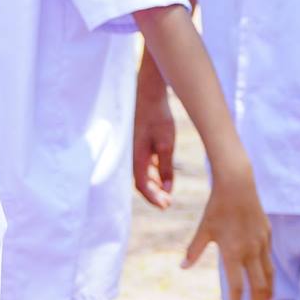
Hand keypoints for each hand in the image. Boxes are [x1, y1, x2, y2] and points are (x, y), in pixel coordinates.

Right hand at [132, 87, 177, 209]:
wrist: (148, 93)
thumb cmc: (157, 117)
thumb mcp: (166, 144)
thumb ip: (166, 167)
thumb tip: (168, 189)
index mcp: (135, 158)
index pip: (142, 186)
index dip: (154, 198)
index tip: (167, 206)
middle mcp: (130, 156)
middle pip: (141, 182)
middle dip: (155, 194)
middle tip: (168, 202)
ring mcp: (132, 150)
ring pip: (142, 174)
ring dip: (154, 184)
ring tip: (167, 192)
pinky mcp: (136, 144)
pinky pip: (142, 164)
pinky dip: (152, 172)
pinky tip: (162, 176)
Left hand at [182, 160, 272, 299]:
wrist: (237, 185)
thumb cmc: (216, 207)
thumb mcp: (204, 229)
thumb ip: (194, 250)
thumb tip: (182, 267)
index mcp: (233, 252)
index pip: (236, 286)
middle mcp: (250, 250)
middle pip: (258, 286)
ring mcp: (262, 243)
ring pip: (269, 274)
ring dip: (269, 293)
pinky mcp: (268, 234)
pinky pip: (270, 259)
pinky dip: (270, 273)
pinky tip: (268, 280)